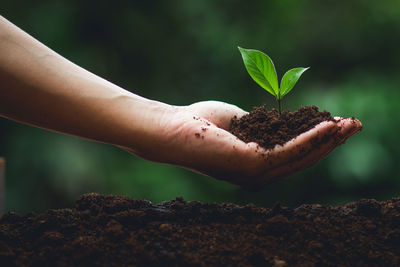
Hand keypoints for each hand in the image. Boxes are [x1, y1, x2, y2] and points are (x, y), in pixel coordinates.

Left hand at [123, 101, 361, 188]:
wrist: (172, 128)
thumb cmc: (199, 123)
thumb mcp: (239, 121)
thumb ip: (260, 125)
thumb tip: (280, 121)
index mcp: (254, 165)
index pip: (293, 154)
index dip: (316, 140)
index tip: (335, 124)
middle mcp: (258, 175)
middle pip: (302, 158)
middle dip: (329, 142)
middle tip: (353, 125)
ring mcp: (255, 173)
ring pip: (301, 157)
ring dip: (326, 140)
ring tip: (347, 125)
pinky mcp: (251, 165)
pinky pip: (288, 151)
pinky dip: (310, 138)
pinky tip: (326, 126)